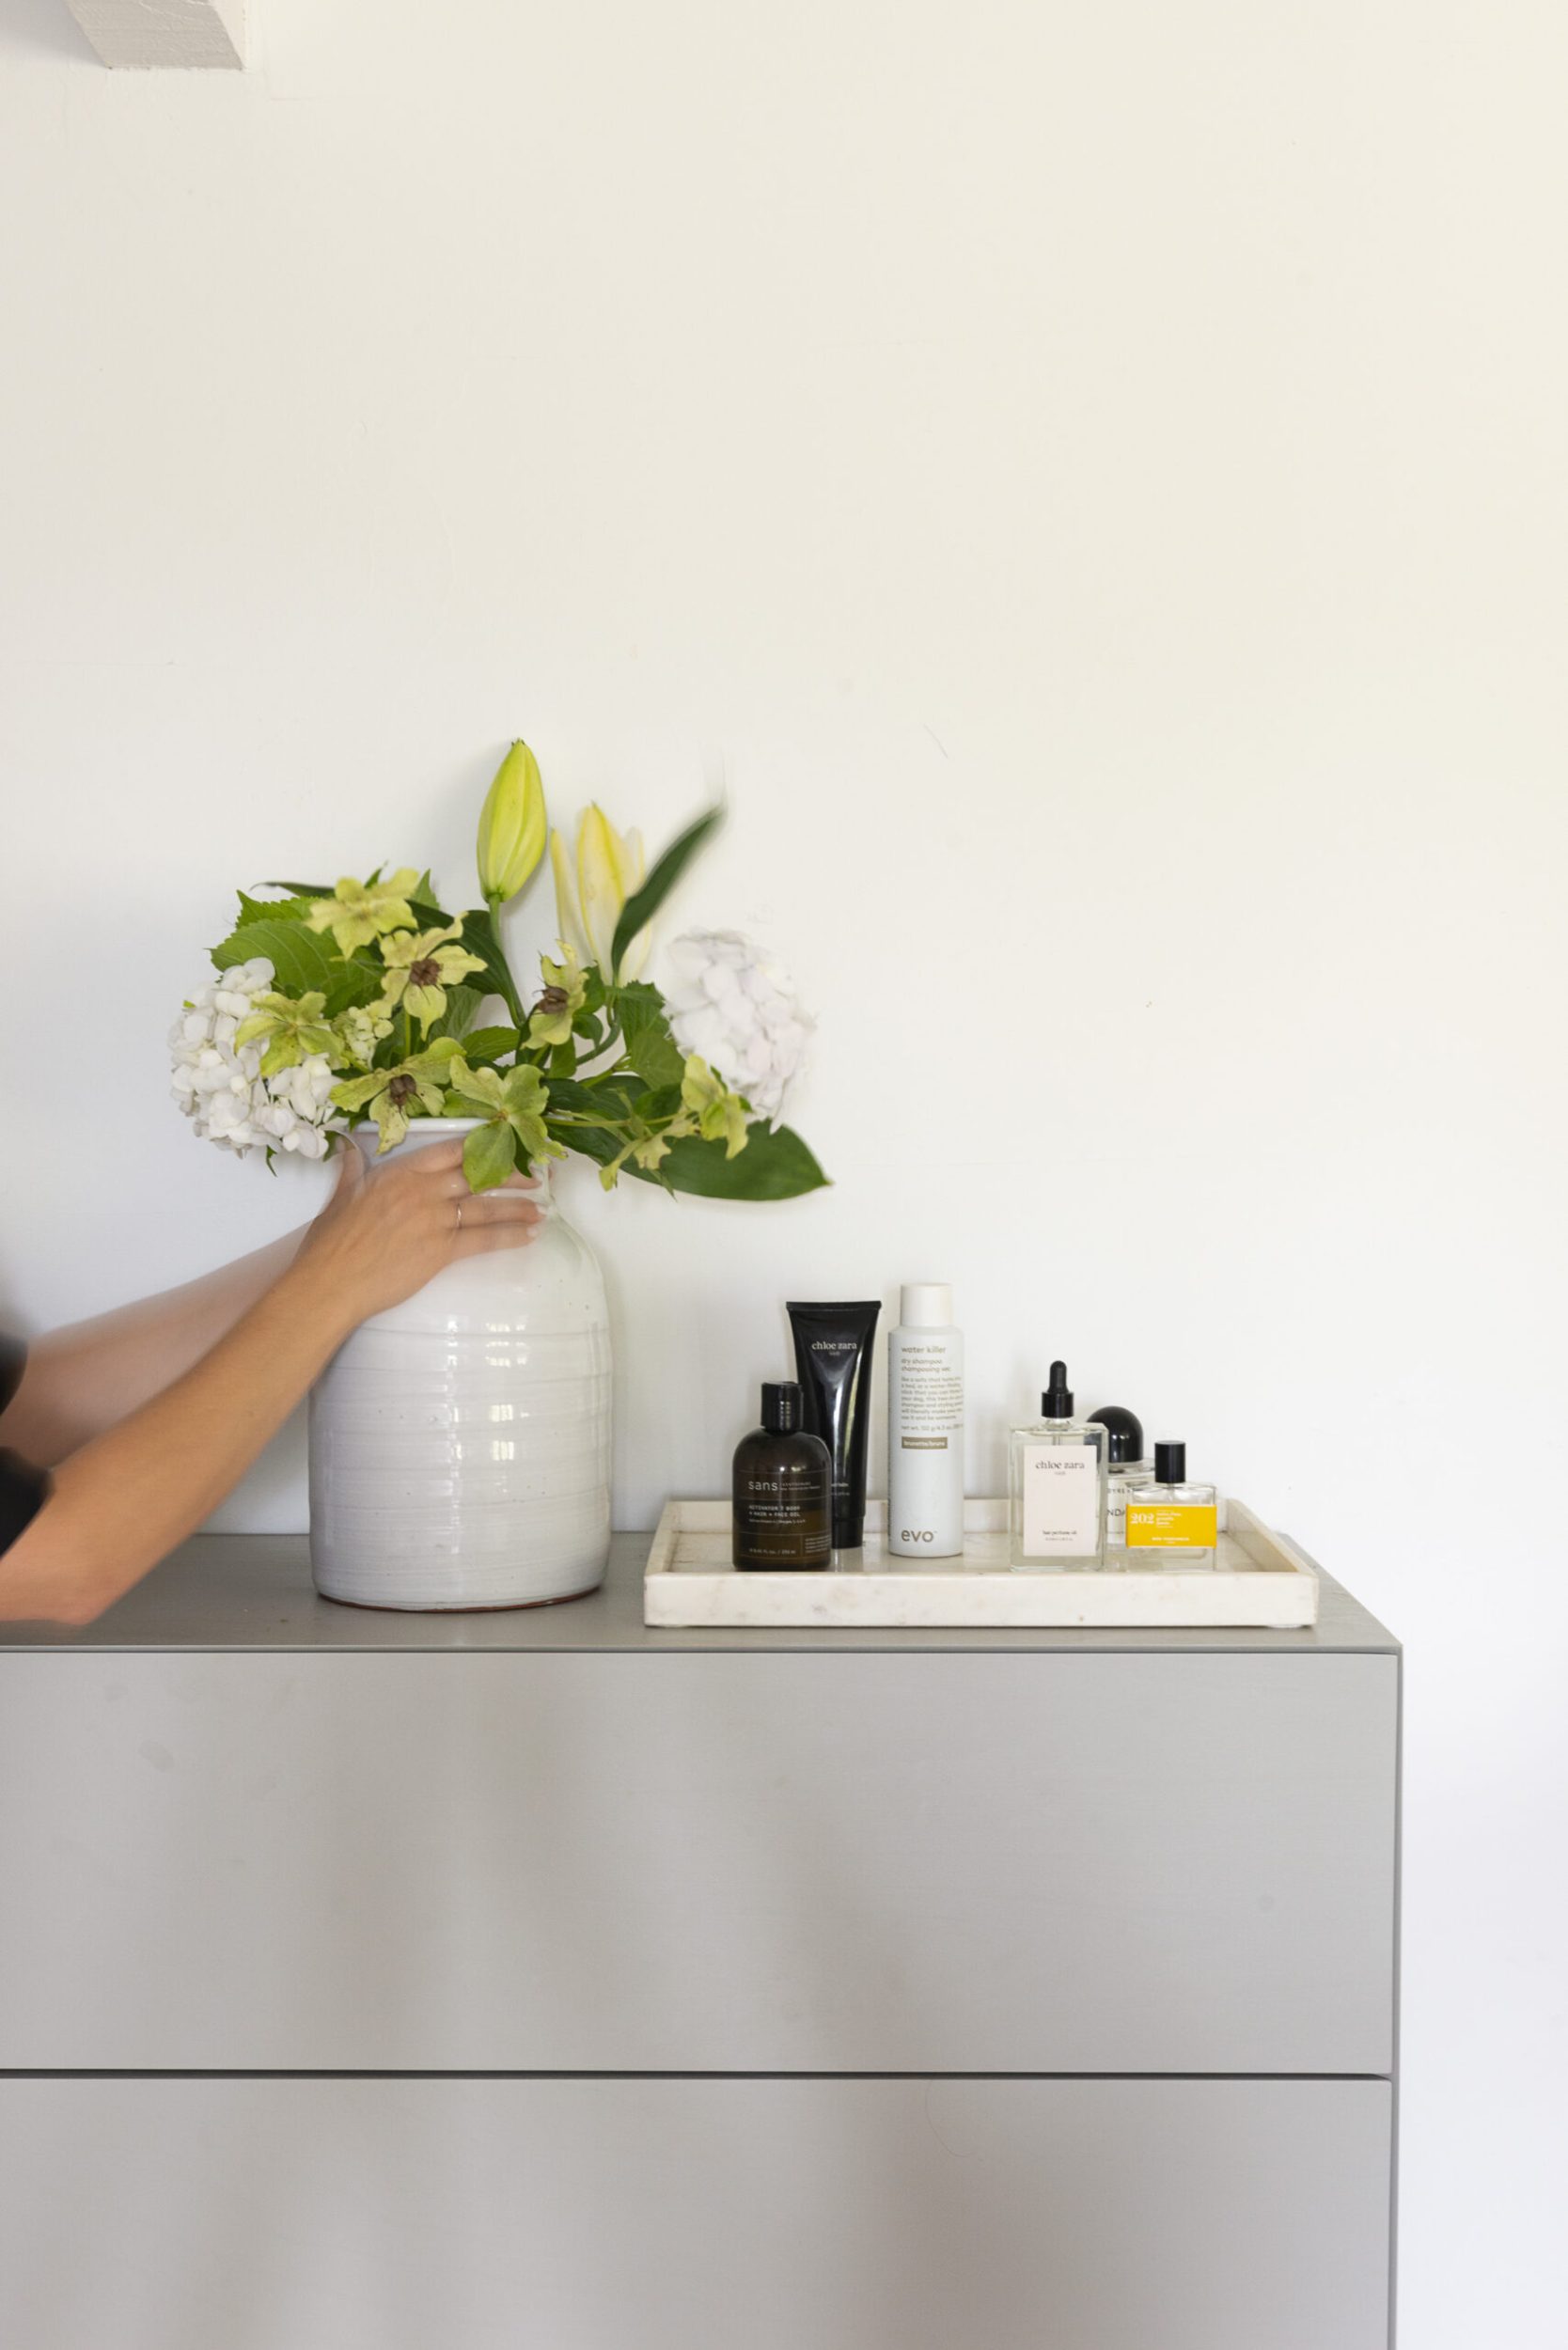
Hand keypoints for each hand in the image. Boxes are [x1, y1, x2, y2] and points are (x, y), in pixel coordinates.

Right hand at [288, 1138, 543, 1332]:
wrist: (330, 1281)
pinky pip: (483, 1239)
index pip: (450, 1150)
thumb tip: (348, 1149)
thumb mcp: (340, 1196)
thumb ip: (351, 1171)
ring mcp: (434, 1219)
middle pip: (477, 1174)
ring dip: (518, 1207)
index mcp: (399, 1172)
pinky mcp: (441, 1250)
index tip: (504, 1145)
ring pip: (486, 1206)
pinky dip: (508, 1236)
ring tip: (541, 1209)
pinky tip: (527, 1235)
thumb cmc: (330, 1242)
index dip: (481, 1146)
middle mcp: (422, 1190)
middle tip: (536, 1176)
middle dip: (510, 1174)